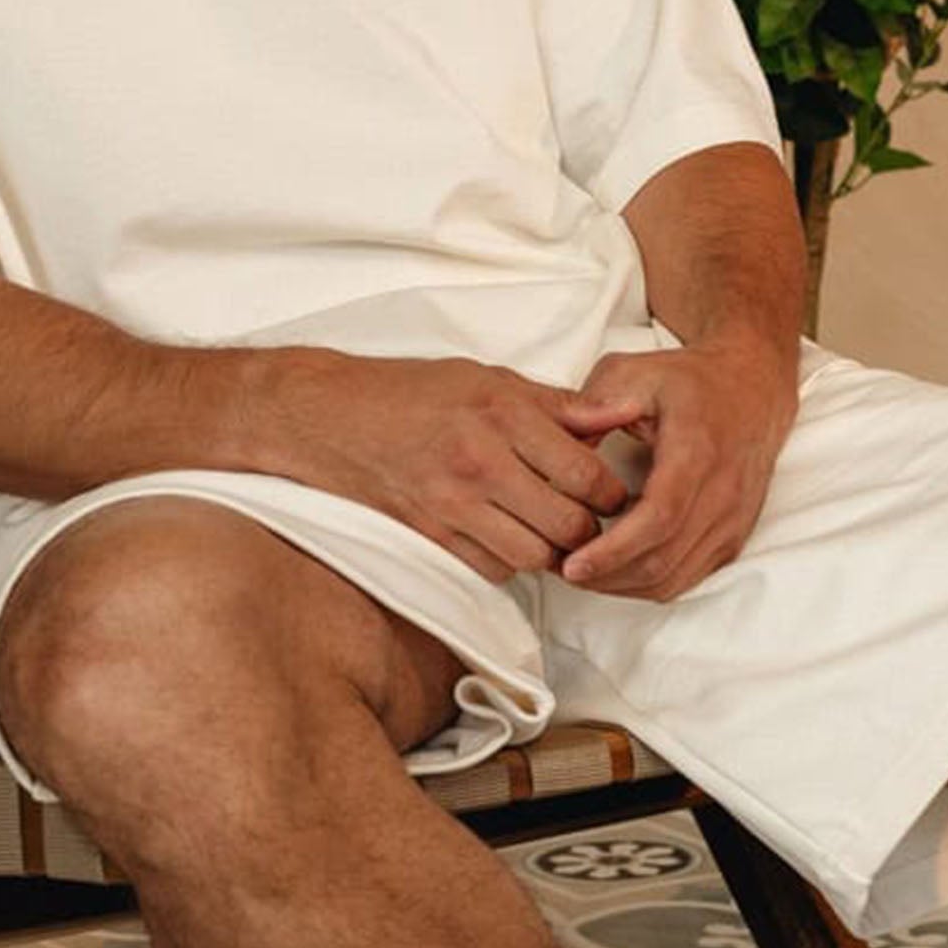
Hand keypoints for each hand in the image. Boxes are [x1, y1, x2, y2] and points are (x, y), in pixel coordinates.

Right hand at [272, 349, 644, 586]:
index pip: (584, 472)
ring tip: (550, 532)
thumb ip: (555, 404)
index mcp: (501, 413)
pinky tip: (506, 536)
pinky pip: (492, 569)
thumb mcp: (487, 379)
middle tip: (590, 521)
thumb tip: (616, 417)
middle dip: (589, 530)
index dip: (611, 492)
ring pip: (533, 556)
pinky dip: (509, 561)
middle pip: (567, 524)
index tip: (612, 493)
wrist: (331, 420)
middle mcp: (479, 461)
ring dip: (550, 552)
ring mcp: (451, 505)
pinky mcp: (429, 537)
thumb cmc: (413, 394)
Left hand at [545, 336, 799, 601]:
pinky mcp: (732, 538)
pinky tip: (613, 568)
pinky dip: (645, 584)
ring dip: (621, 585)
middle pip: (662, 559)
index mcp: (698, 450)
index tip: (571, 563)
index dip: (614, 550)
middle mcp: (723, 492)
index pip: (659, 517)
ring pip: (673, 579)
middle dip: (606, 576)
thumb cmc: (689, 382)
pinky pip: (686, 579)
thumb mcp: (636, 372)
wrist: (752, 389)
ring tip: (578, 572)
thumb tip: (561, 442)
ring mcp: (732, 521)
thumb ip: (595, 404)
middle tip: (558, 568)